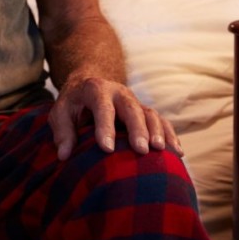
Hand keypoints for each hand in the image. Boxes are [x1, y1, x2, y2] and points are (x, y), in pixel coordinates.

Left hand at [48, 74, 181, 159]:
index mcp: (95, 89)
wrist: (89, 85)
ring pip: (149, 113)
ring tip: (160, 150)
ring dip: (157, 131)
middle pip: (131, 108)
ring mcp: (134, 101)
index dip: (105, 127)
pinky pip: (161, 121)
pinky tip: (177, 152)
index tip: (106, 148)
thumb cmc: (73, 104)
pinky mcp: (144, 112)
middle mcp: (118, 92)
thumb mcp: (60, 112)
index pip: (102, 107)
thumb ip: (62, 131)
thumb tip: (64, 154)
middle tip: (141, 150)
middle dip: (137, 129)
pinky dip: (170, 135)